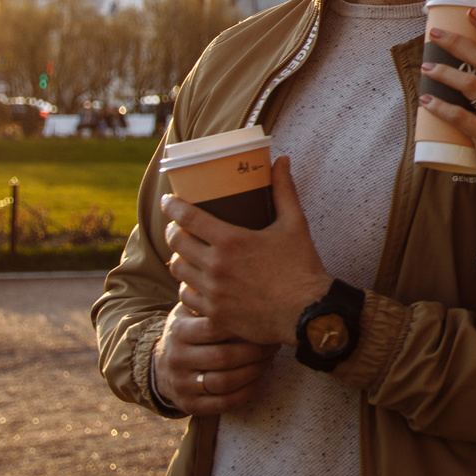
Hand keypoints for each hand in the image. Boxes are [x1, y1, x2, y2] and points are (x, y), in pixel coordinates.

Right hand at [151, 305, 275, 415]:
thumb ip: (209, 295)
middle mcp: (177, 358)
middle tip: (274, 341)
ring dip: (254, 371)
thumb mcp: (190, 310)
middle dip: (255, 350)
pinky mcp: (189, 405)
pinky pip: (223, 403)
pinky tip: (259, 377)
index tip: (266, 319)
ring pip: (225, 382)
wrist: (163, 365)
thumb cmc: (190, 330)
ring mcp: (182, 384)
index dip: (243, 324)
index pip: (215, 328)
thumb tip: (237, 268)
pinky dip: (246, 391)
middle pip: (224, 357)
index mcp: (179, 331)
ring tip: (269, 358)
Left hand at [162, 157, 334, 346]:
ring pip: (178, 270)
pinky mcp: (214, 314)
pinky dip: (186, 286)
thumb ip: (284, 191)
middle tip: (177, 226)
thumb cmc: (302, 267)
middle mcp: (216, 266)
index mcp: (232, 241)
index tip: (168, 200)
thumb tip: (282, 161)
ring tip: (184, 253)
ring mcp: (213, 292)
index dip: (172, 206)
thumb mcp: (295, 224)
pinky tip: (193, 282)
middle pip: (177, 243)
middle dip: (172, 231)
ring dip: (178, 257)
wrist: (307, 313)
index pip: (189, 218)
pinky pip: (186, 297)